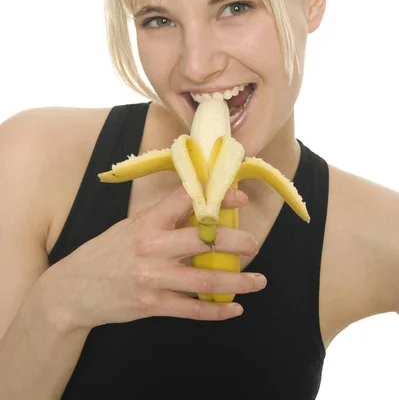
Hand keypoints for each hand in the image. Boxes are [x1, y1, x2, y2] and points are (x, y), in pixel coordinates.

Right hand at [43, 186, 265, 328]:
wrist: (72, 290)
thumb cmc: (105, 253)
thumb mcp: (131, 226)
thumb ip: (163, 219)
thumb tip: (200, 209)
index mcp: (147, 222)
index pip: (186, 199)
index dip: (217, 195)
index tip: (240, 195)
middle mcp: (152, 247)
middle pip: (204, 240)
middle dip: (237, 241)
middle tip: (253, 244)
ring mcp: (153, 278)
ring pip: (205, 280)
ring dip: (238, 281)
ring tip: (258, 280)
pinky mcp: (152, 305)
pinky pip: (192, 310)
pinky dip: (218, 311)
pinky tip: (235, 308)